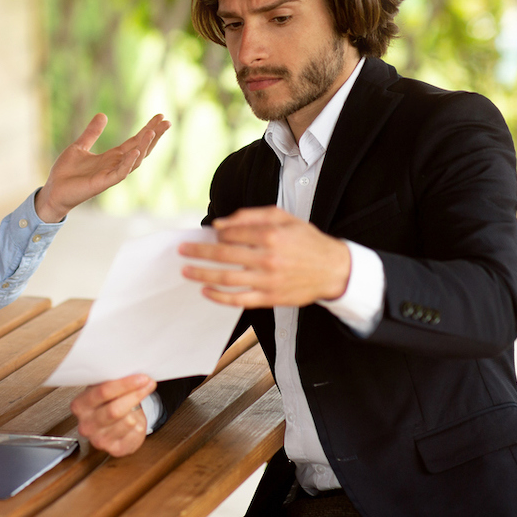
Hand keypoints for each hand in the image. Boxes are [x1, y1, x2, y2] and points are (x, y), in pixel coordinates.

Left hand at [34, 114, 169, 223]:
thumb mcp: (79, 146)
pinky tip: (136, 151)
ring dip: (144, 146)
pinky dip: (129, 162)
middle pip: (140, 149)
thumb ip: (92, 133)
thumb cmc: (66, 172)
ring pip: (134, 160)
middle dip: (154, 136)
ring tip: (153, 132)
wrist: (53, 190)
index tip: (160, 117)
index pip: (134, 141)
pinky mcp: (103, 183)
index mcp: (111, 157)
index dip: (147, 129)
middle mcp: (115, 165)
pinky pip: (120, 173)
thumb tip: (103, 115)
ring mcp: (111, 175)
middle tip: (167, 122)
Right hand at [69, 374, 155, 456]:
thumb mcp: (104, 389)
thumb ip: (112, 382)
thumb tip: (134, 373)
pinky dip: (139, 425)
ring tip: (138, 404)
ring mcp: (98, 440)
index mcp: (80, 405)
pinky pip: (133, 435)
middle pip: (114, 409)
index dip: (124, 384)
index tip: (141, 378)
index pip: (102, 392)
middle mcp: (86, 425)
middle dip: (135, 395)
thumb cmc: (107, 403)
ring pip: (126, 422)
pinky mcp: (113, 450)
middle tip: (148, 384)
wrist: (111, 425)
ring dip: (137, 411)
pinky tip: (136, 420)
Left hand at [179, 206, 350, 307]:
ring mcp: (268, 280)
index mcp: (271, 235)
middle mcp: (268, 258)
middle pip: (223, 255)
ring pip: (226, 278)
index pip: (231, 234)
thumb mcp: (283, 217)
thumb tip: (220, 224)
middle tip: (182, 250)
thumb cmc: (306, 240)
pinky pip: (239, 299)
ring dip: (201, 274)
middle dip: (198, 252)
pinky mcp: (270, 298)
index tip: (208, 234)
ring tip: (185, 271)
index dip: (216, 234)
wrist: (334, 269)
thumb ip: (250, 216)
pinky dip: (219, 297)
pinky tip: (205, 291)